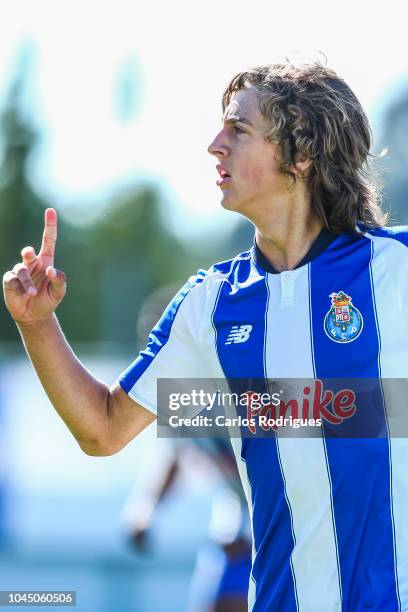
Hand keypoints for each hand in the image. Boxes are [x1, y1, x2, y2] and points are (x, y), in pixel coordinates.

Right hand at [2, 208, 65, 324]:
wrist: (34, 315)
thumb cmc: (48, 300)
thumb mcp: (59, 292)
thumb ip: (59, 280)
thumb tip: (51, 270)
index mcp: (46, 262)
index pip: (48, 240)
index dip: (50, 225)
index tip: (51, 210)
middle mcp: (32, 263)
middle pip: (28, 252)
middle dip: (28, 253)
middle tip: (29, 253)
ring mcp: (20, 271)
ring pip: (21, 270)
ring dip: (28, 283)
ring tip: (32, 294)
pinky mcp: (9, 280)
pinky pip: (12, 279)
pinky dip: (19, 287)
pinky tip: (24, 295)